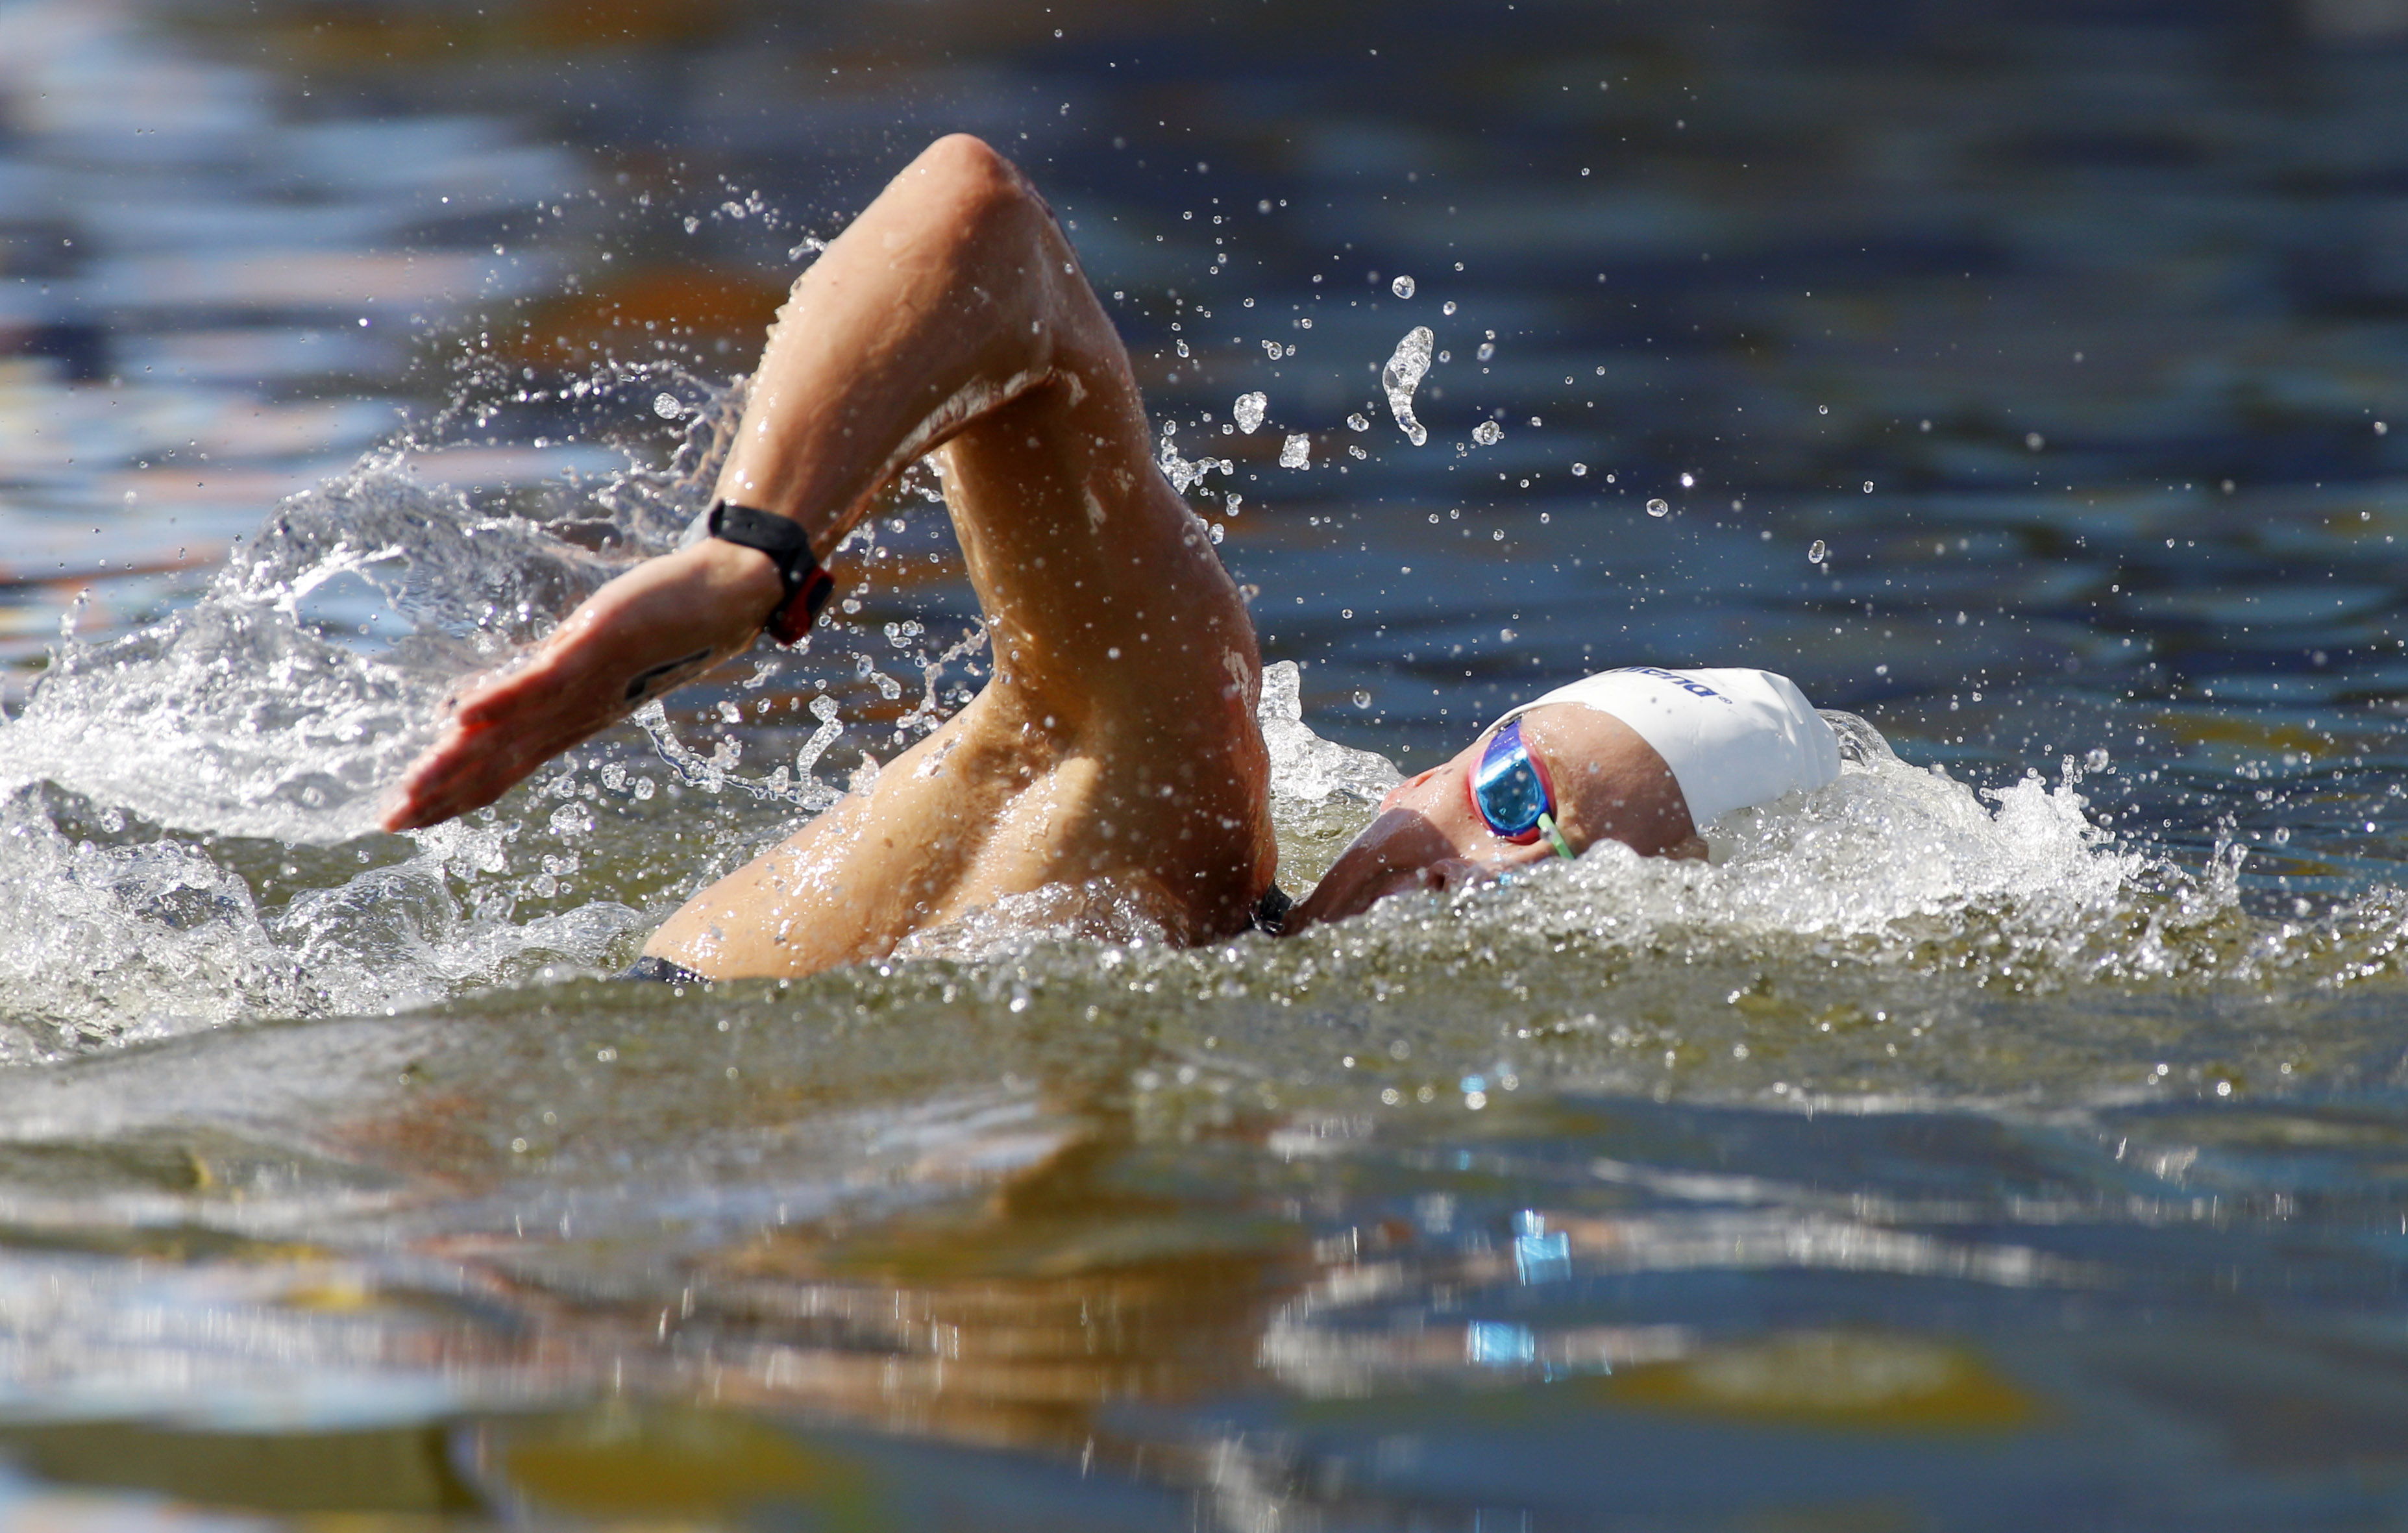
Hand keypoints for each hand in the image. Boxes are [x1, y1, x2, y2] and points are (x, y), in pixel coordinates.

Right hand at [380, 539, 782, 830]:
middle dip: (441, 794)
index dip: (454, 797)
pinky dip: (502, 701)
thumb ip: (539, 682)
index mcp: (569, 722)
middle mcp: (573, 716)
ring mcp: (585, 685)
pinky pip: (542, 681)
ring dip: (458, 761)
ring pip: (510, 733)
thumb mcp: (589, 662)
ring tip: (410, 786)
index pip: (501, 770)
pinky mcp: (596, 647)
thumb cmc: (660, 631)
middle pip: (497, 764)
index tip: (404, 821)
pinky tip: (462, 715)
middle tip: (389, 823)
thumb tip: (489, 702)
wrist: (723, 601)